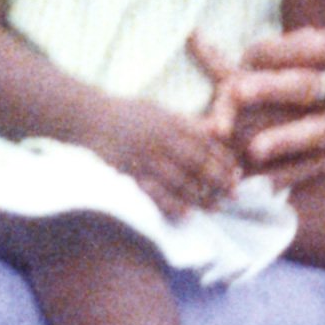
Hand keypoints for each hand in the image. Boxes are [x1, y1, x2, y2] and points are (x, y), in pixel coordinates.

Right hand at [80, 94, 241, 218]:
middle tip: (234, 194)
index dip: (224, 159)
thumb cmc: (125, 114)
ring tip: (216, 208)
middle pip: (198, 162)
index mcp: (170, 121)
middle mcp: (161, 138)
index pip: (206, 142)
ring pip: (179, 180)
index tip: (237, 174)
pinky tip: (185, 214)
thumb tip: (218, 132)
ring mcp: (145, 156)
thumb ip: (187, 124)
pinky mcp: (129, 171)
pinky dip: (171, 204)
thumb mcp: (158, 111)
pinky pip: (154, 191)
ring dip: (200, 196)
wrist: (87, 116)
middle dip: (219, 180)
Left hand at [192, 0, 324, 187]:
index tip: (241, 54)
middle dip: (270, 89)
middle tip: (233, 93)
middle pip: (306, 85)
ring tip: (254, 148)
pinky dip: (290, 176)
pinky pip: (318, 166)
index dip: (271, 50)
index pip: (305, 46)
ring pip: (315, 129)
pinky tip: (262, 184)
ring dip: (285, 138)